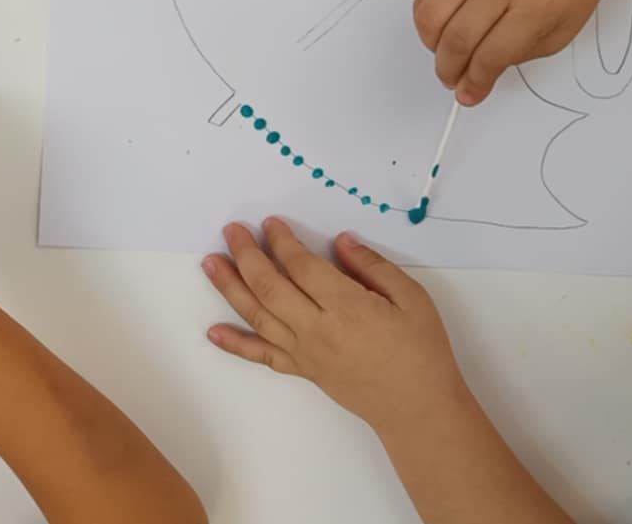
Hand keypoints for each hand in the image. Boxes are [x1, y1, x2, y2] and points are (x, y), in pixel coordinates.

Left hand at [202, 218, 468, 432]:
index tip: (270, 223)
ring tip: (210, 263)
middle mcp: (317, 329)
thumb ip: (373, 266)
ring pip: (258, 315)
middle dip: (246, 255)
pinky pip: (262, 355)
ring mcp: (305, 352)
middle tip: (231, 231)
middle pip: (270, 286)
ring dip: (230, 288)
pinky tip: (213, 332)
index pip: (302, 266)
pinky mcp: (303, 370)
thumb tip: (341, 242)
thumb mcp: (412, 298)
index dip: (282, 241)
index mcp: (346, 307)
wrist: (416, 407)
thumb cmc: (421, 351)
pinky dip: (235, 344)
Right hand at [412, 0, 616, 104]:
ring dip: (432, 45)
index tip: (469, 94)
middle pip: (458, 37)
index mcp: (536, 6)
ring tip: (445, 53)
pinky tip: (441, 29)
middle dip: (449, 69)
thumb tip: (475, 78)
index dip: (475, 82)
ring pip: (432, 14)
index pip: (491, 54)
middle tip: (453, 79)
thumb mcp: (559, 32)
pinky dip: (425, 18)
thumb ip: (515, 56)